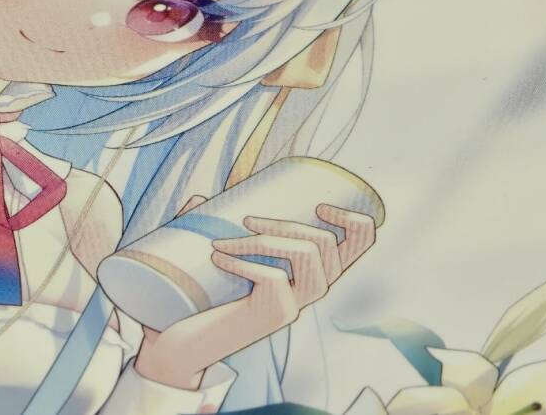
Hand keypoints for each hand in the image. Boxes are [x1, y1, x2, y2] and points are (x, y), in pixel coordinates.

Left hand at [133, 200, 376, 388]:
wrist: (184, 345)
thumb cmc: (205, 297)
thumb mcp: (224, 257)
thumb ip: (215, 228)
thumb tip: (199, 199)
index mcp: (312, 269)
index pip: (361, 243)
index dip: (355, 219)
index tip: (320, 206)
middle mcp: (313, 288)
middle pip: (325, 243)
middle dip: (286, 221)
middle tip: (246, 219)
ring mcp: (298, 303)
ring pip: (306, 254)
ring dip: (265, 238)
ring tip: (224, 241)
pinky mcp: (279, 315)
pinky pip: (272, 276)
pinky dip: (242, 261)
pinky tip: (217, 259)